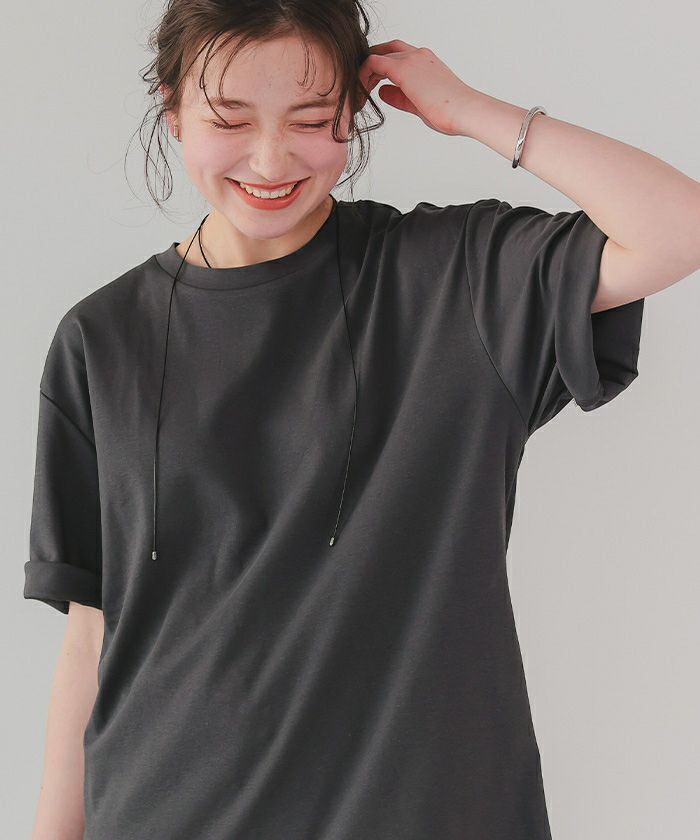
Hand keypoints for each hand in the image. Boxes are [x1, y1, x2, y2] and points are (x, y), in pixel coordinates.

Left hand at [358, 39, 478, 136]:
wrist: (464, 110)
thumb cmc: (450, 111)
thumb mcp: (419, 103)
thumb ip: (400, 96)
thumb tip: (382, 92)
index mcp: (425, 61)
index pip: (397, 55)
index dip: (382, 67)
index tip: (374, 85)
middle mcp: (418, 55)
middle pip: (386, 50)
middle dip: (371, 65)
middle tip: (362, 86)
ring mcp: (411, 59)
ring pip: (377, 54)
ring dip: (365, 72)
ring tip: (359, 93)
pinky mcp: (402, 68)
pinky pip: (373, 63)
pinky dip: (363, 74)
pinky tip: (361, 92)